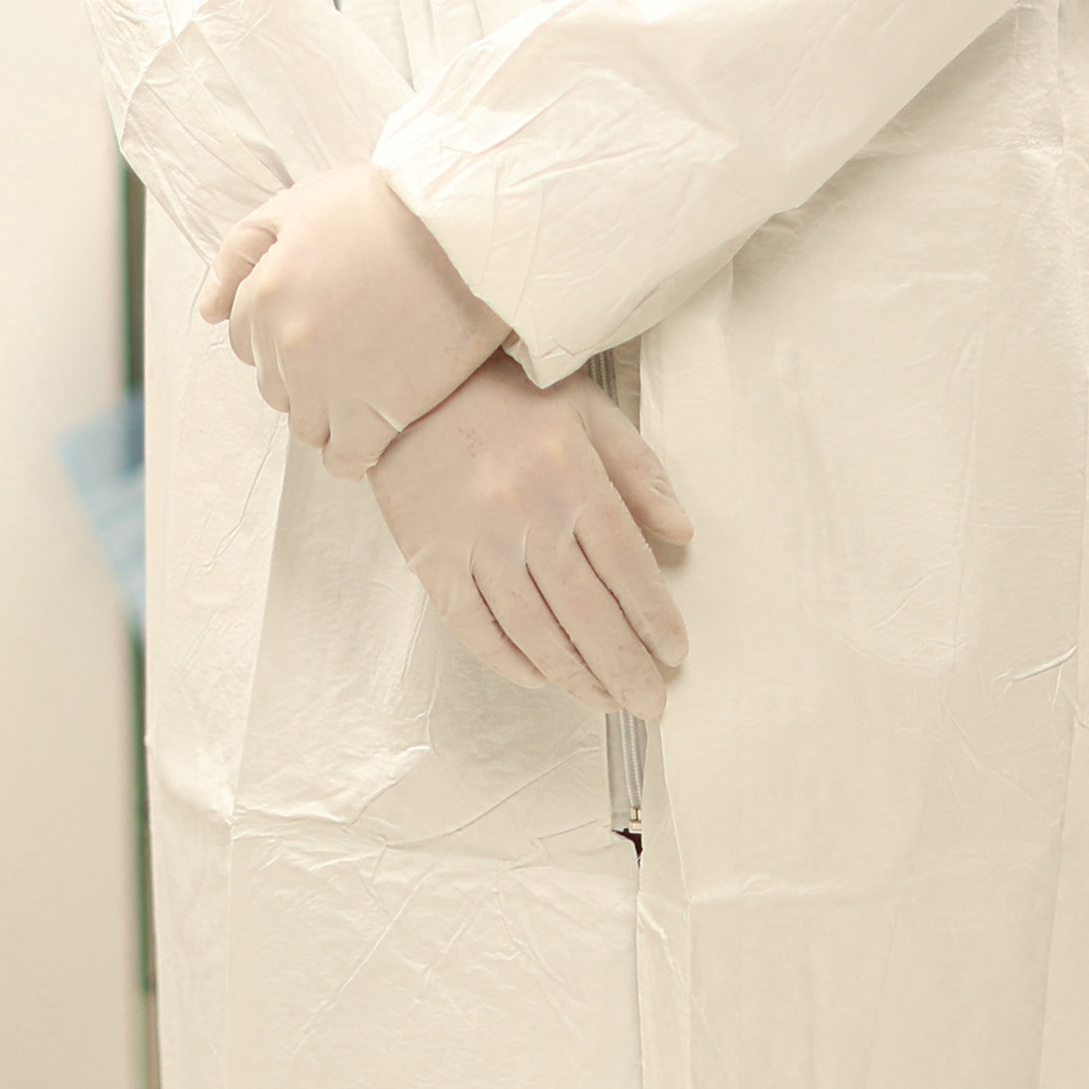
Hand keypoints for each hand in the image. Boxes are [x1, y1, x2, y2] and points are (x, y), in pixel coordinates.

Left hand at [197, 167, 506, 472]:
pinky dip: (354, 453)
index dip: (280, 333)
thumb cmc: (387, 204)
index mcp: (265, 292)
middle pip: (275, 388)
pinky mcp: (380, 411)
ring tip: (367, 392)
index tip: (318, 326)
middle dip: (302, 376)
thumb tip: (206, 310)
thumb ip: (241, 251)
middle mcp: (289, 344)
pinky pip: (347, 458)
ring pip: (307, 427)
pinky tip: (376, 432)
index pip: (245, 340)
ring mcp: (333, 383)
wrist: (468, 225)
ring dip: (328, 415)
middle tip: (349, 353)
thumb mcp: (300, 203)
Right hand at [366, 356, 695, 716]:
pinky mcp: (431, 557)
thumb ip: (639, 471)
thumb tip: (681, 533)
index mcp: (571, 474)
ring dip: (574, 674)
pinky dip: (506, 658)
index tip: (674, 653)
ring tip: (604, 700)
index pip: (626, 565)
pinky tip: (537, 678)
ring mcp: (474, 540)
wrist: (406, 384)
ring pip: (533, 627)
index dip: (654, 617)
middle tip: (650, 703)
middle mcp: (525, 512)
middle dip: (624, 666)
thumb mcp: (586, 411)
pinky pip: (472, 623)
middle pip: (586, 610)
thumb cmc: (504, 394)